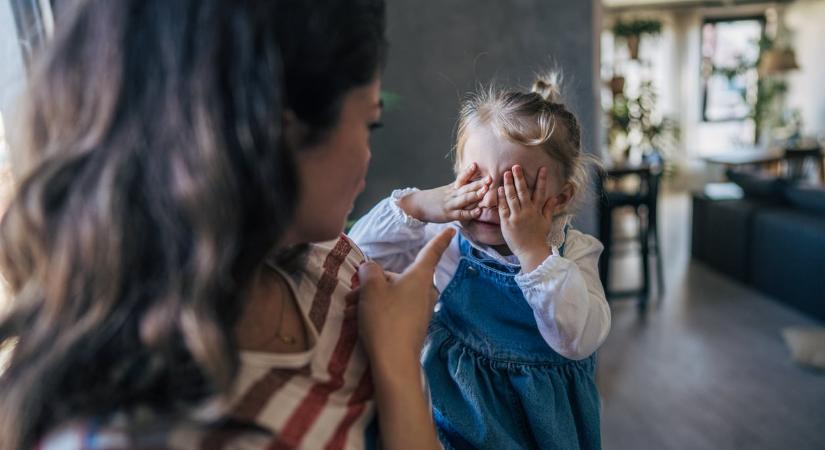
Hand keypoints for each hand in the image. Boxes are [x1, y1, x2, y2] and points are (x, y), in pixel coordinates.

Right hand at [353, 228, 454, 370]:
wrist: (394, 362)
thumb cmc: (385, 319)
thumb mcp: (371, 288)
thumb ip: (369, 271)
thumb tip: (371, 269)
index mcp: (419, 277)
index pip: (431, 252)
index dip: (440, 239)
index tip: (452, 230)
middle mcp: (424, 292)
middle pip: (399, 277)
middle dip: (375, 283)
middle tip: (353, 294)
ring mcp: (420, 311)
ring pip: (393, 296)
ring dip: (372, 300)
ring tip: (351, 311)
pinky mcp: (413, 327)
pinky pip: (395, 311)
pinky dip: (378, 313)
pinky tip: (360, 322)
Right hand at [398, 162, 490, 222]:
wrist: (417, 206)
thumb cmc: (434, 199)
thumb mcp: (446, 190)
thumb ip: (458, 186)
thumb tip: (470, 180)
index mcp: (452, 188)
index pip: (461, 177)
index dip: (468, 171)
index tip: (476, 164)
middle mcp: (452, 194)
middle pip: (466, 187)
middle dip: (479, 183)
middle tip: (490, 177)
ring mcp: (450, 205)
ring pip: (464, 199)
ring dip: (475, 194)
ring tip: (485, 190)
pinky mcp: (449, 215)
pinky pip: (461, 214)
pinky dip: (470, 213)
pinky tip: (479, 211)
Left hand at [497, 165, 558, 272]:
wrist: (531, 251)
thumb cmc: (538, 237)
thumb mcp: (546, 222)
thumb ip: (549, 209)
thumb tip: (554, 197)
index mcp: (537, 211)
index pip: (540, 192)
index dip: (542, 180)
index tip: (542, 168)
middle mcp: (527, 212)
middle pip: (523, 192)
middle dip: (519, 178)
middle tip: (516, 166)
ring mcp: (516, 217)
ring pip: (512, 198)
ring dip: (509, 184)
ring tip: (506, 173)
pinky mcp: (507, 223)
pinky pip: (503, 208)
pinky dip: (501, 198)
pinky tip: (499, 189)